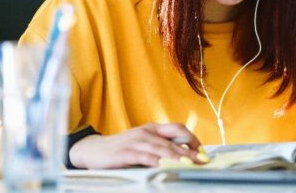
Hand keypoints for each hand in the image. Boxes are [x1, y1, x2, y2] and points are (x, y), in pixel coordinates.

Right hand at [68, 123, 202, 168]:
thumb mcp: (141, 143)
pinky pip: (146, 157)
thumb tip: (182, 155)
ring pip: (162, 149)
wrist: (92, 150)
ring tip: (191, 165)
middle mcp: (146, 132)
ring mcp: (136, 142)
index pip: (178, 129)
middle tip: (204, 161)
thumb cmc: (119, 148)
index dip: (193, 139)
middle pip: (173, 140)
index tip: (203, 152)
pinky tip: (166, 167)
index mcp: (151, 129)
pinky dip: (158, 162)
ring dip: (178, 158)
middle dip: (191, 151)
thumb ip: (158, 146)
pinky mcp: (126, 153)